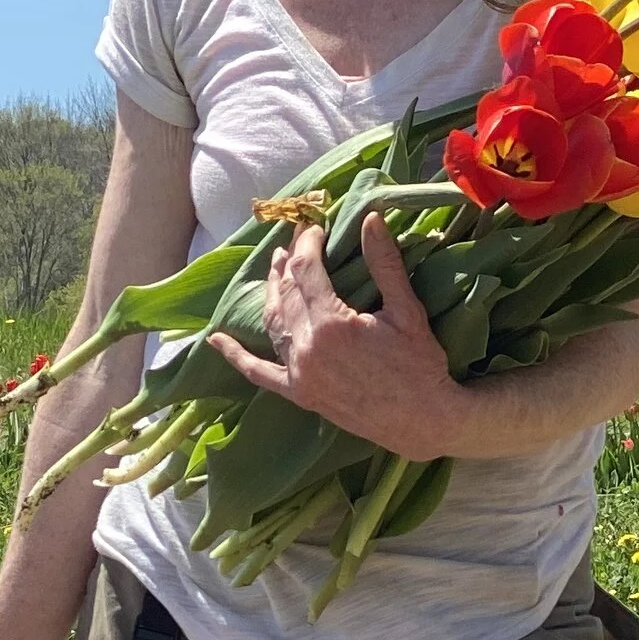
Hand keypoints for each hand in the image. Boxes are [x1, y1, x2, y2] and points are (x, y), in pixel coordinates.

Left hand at [206, 213, 468, 462]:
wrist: (422, 422)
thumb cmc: (420, 365)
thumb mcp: (407, 310)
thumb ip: (384, 264)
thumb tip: (370, 217)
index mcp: (331, 324)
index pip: (307, 271)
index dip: (308, 244)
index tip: (314, 226)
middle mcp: (307, 348)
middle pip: (287, 292)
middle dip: (290, 261)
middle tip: (296, 239)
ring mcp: (299, 373)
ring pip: (273, 322)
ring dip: (271, 291)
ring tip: (275, 266)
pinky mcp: (299, 394)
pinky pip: (259, 373)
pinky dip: (237, 356)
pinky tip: (216, 340)